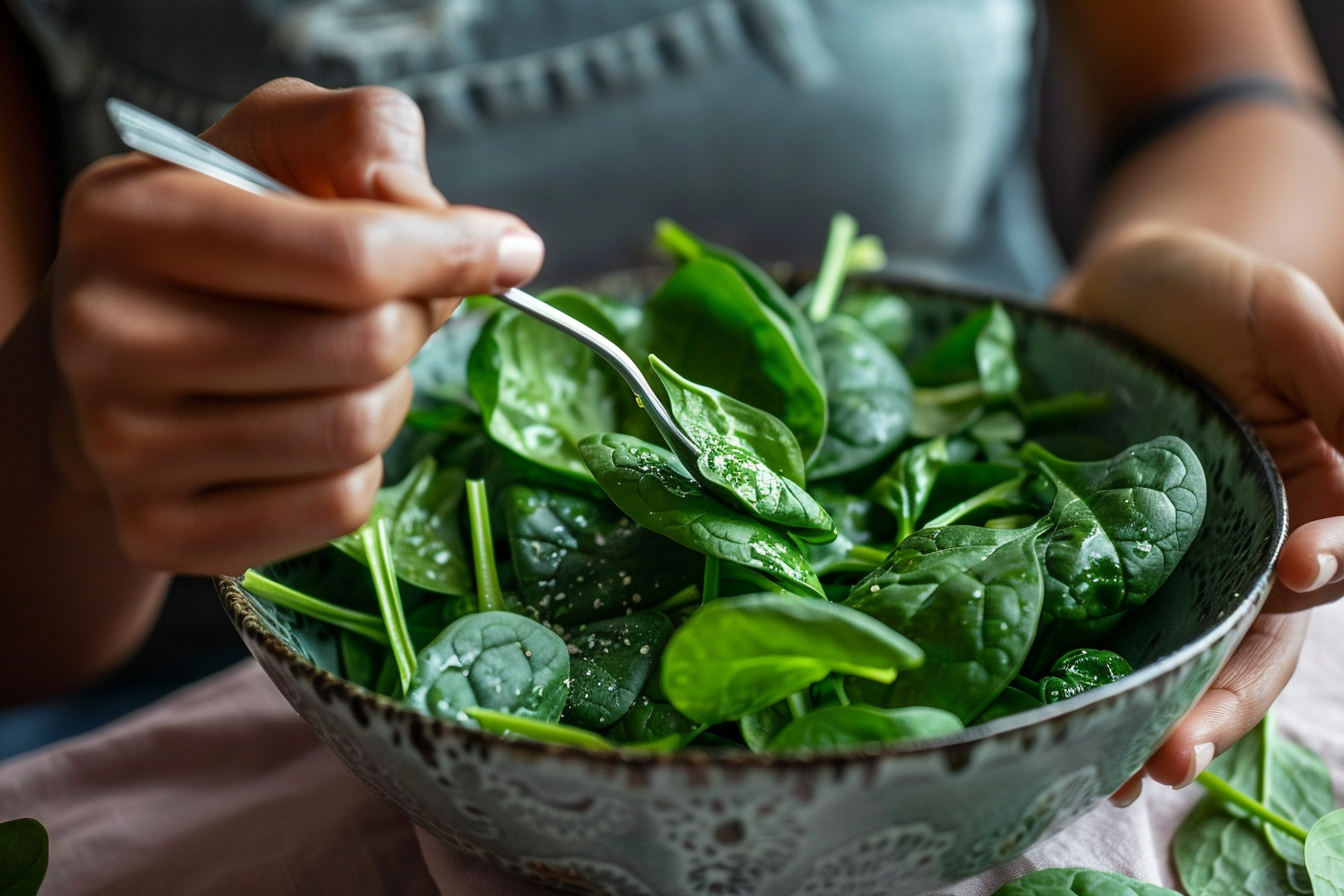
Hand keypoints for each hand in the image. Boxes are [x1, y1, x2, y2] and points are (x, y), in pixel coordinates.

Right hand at [51, 78, 543, 574]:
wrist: (120, 346)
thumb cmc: (223, 229)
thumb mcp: (279, 140)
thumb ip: (369, 139)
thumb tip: (470, 234)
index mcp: (130, 216)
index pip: (349, 256)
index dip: (452, 253)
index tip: (501, 248)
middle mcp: (106, 334)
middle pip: (364, 349)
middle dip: (417, 322)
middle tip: (402, 307)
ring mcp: (121, 445)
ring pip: (353, 434)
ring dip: (390, 394)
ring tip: (350, 364)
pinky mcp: (158, 531)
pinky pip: (334, 507)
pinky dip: (362, 468)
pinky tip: (318, 427)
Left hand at [1053, 222, 1341, 796]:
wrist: (1105, 293)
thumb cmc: (1208, 296)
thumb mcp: (1281, 319)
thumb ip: (1338, 380)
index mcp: (1313, 499)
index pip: (1333, 562)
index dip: (1328, 571)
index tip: (1300, 567)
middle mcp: (1248, 551)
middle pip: (1252, 648)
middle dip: (1220, 703)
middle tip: (1176, 754)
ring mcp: (1168, 565)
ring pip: (1177, 660)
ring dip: (1156, 719)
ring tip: (1122, 774)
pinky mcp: (1096, 562)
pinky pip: (1099, 629)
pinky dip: (1086, 678)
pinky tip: (1056, 725)